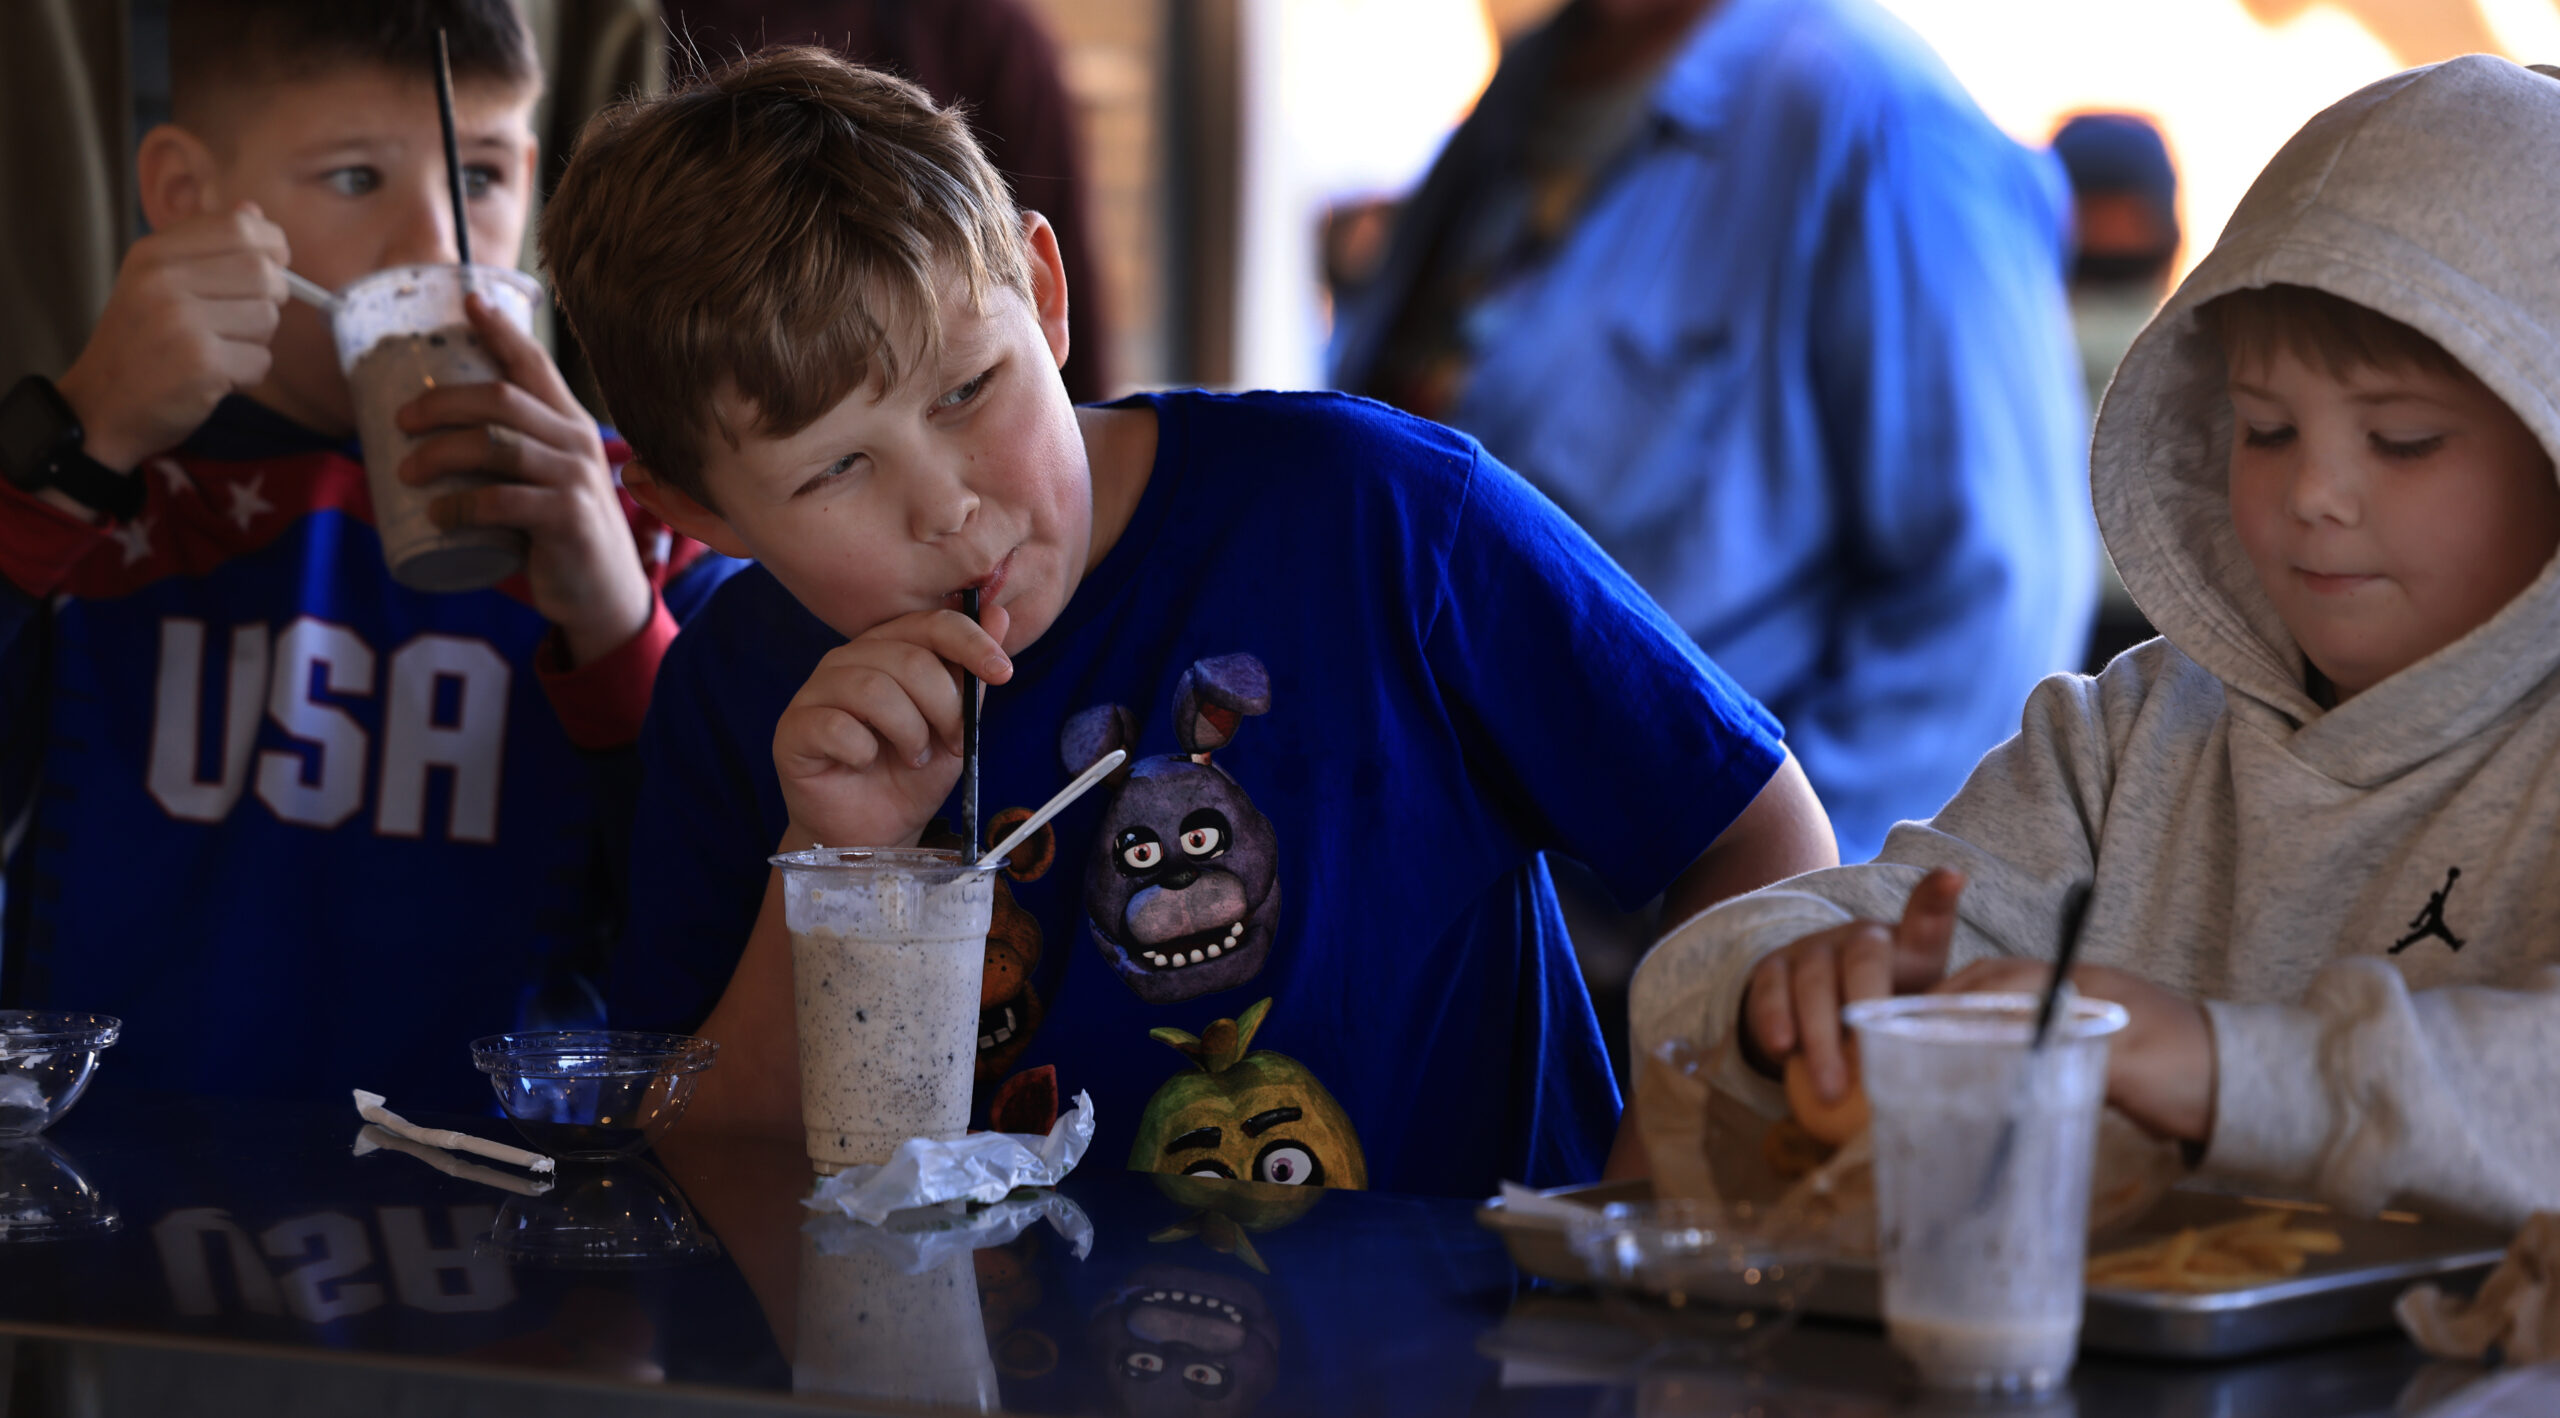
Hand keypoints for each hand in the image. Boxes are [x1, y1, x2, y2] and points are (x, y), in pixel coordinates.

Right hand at [55, 203, 289, 473]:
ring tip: (219, 349)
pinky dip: (248, 373)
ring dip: (256, 340)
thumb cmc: (140, 342)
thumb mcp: (158, 281)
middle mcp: (164, 281)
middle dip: (269, 298)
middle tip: (242, 319)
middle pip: (264, 273)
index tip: (273, 263)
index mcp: (153, 253)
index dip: (271, 244)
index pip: (239, 227)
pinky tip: (216, 376)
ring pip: (267, 318)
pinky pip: (261, 360)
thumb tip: (255, 211)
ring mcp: (181, 322)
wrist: (102, 407)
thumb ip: (207, 245)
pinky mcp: (201, 364)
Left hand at [395, 292, 651, 664]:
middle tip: (400, 422)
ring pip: (495, 446)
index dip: (501, 329)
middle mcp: (576, 441)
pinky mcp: (568, 518)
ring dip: (440, 455)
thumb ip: (505, 455)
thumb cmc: (556, 531)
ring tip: (405, 473)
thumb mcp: (541, 480)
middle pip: (501, 398)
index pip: (535, 364)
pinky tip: (437, 514)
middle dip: (441, 402)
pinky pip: (503, 501)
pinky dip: (462, 505)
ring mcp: (575, 478)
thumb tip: (420, 439)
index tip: (467, 300)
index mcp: (568, 423)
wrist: (600, 593)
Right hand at [774, 605, 1014, 849]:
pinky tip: (865, 763)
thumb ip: (972, 674)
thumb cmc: (911, 774)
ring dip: (909, 731)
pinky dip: (863, 750)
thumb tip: (998, 615)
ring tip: (914, 757)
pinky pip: (836, 725)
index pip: (931, 623)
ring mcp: (817, 690)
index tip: (1003, 673)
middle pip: (908, 659)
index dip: (972, 642)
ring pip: (873, 689)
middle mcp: (849, 659)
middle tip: (953, 744)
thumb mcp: (955, 725)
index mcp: (889, 648)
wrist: (876, 831)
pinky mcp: (794, 727)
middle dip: (944, 707)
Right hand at [1743, 869, 1965, 1101]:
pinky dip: (1775, 1019)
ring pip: (1815, 980)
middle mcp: (1860, 938)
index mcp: (1907, 948)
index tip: (1951, 878)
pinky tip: (1781, 1049)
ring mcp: (1814, 949)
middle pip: (1865, 959)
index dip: (1936, 898)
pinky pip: (1771, 990)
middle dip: (1867, 1009)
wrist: (1816, 1019)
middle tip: (1873, 1065)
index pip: (1926, 920)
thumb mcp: (1917, 1019)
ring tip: (1831, 1089)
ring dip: (1822, 1036)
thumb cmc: (1884, 1020)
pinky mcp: (1772, 968)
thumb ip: (1930, 1030)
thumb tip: (1955, 1075)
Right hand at [1933, 958, 2215, 1143]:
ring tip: (1935, 1056)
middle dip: (1950, 1006)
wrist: (2247, 1092)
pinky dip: (1997, 1044)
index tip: (1911, 1025)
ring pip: (2009, 1008)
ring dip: (1971, 1023)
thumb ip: (2062, 1051)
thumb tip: (1999, 1056)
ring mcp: (2084, 1013)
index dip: (1951, 1000)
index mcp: (2078, 981)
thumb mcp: (2122, 1062)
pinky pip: (2029, 1033)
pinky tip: (1983, 1071)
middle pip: (1995, 986)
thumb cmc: (2185, 1072)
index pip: (1997, 980)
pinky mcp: (2090, 1043)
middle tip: (1910, 1041)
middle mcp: (2075, 988)